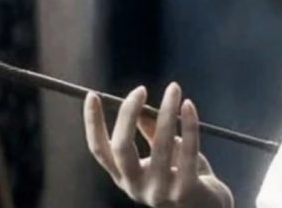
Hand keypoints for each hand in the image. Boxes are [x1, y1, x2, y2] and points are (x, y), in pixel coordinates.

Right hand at [84, 82, 233, 207]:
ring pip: (160, 144)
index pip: (99, 150)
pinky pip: (188, 150)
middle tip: (140, 90)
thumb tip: (139, 106)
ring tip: (174, 88)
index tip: (92, 95)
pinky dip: (189, 124)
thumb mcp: (164, 154)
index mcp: (125, 178)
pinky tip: (189, 105)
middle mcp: (136, 188)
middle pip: (122, 148)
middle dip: (128, 114)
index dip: (92, 123)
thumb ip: (152, 133)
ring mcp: (160, 193)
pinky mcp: (186, 191)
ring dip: (167, 110)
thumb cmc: (185, 176)